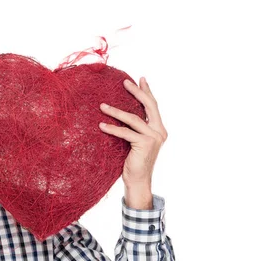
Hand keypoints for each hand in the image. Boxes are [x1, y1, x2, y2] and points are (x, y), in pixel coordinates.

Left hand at [98, 77, 167, 208]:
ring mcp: (154, 138)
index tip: (140, 79)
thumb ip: (134, 128)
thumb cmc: (132, 161)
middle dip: (136, 92)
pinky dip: (113, 128)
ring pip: (134, 119)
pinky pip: (126, 133)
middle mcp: (159, 132)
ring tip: (102, 105)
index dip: (147, 92)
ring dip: (116, 111)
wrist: (138, 181)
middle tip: (125, 82)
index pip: (153, 106)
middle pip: (149, 106)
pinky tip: (101, 125)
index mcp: (159, 129)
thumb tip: (121, 113)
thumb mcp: (134, 141)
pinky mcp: (144, 144)